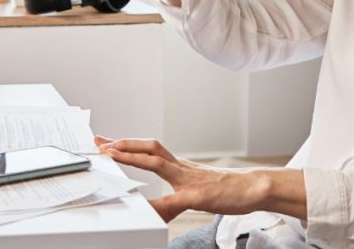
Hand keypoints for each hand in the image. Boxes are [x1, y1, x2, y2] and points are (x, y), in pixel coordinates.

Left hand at [95, 135, 269, 221]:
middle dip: (123, 144)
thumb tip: (161, 206)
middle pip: (148, 148)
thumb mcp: (195, 191)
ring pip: (157, 162)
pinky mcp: (198, 196)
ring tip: (112, 155)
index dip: (127, 145)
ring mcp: (189, 180)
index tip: (107, 142)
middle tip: (100, 142)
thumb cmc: (226, 188)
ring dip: (133, 157)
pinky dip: (161, 205)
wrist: (253, 188)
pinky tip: (149, 211)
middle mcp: (181, 168)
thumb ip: (175, 197)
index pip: (148, 150)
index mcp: (179, 166)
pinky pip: (176, 200)